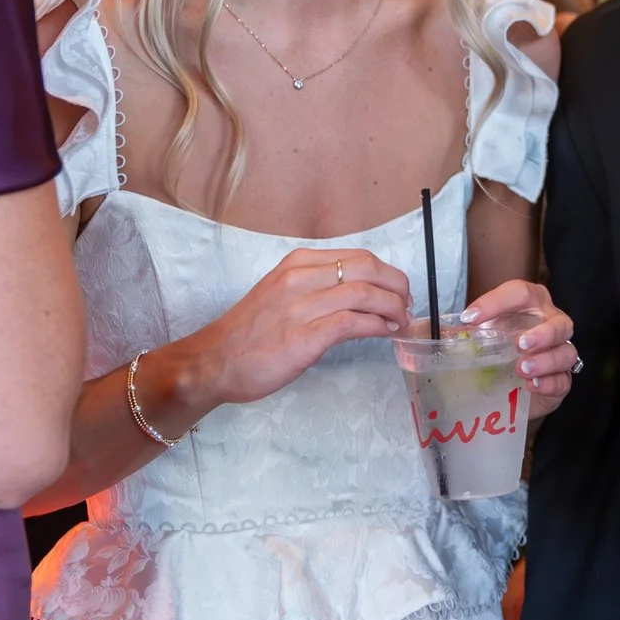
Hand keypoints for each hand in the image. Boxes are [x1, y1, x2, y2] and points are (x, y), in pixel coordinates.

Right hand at [179, 248, 410, 409]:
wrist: (212, 362)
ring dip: (393, 308)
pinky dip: (377, 326)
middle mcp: (301, 278)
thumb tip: (363, 294)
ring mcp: (301, 306)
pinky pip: (353, 323)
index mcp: (298, 263)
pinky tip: (384, 333)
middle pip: (368, 268)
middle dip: (398, 286)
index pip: (359, 257)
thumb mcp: (283, 293)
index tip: (399, 291)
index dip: (388, 274)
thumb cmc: (249, 332)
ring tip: (400, 323)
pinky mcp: (303, 337)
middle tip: (407, 306)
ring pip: (365, 293)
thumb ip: (318, 287)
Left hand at [462, 278, 578, 419]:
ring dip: (545, 360)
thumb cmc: (500, 351)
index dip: (497, 301)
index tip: (470, 317)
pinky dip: (548, 382)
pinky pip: (564, 380)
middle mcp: (550, 325)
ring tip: (522, 369)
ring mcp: (559, 353)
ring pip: (566, 351)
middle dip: (542, 333)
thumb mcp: (482, 336)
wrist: (512, 385)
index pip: (520, 293)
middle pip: (559, 322)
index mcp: (530, 306)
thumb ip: (462, 330)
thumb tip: (423, 331)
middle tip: (519, 344)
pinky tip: (532, 385)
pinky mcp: (561, 380)